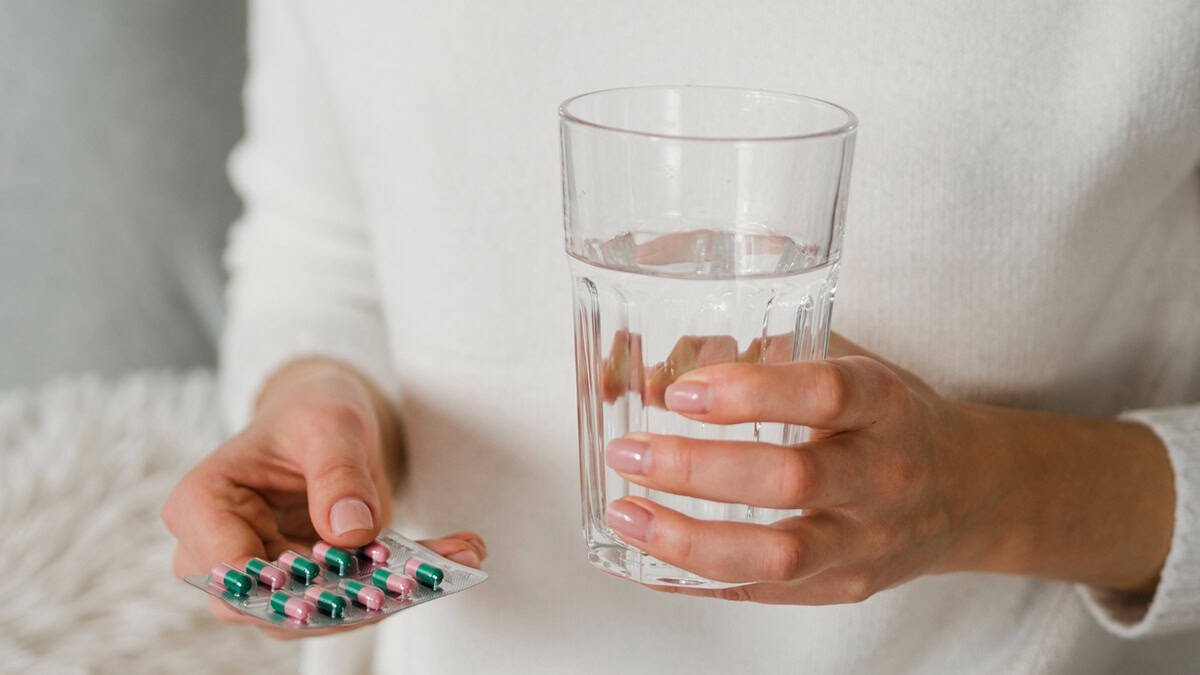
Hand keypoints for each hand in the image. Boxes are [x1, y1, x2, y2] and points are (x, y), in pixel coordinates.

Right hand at [162, 358, 486, 637]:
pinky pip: (354, 600)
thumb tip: (350, 532)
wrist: (325, 424)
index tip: (345, 570)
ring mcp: (266, 579)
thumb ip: (337, 472)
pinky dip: (408, 583)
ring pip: (317, 614)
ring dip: (389, 595)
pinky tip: (461, 552)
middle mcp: (220, 554)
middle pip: (272, 605)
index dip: (280, 583)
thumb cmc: (312, 413)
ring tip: (458, 555)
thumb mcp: (329, 423)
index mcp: (204, 504)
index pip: (228, 567)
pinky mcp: (311, 590)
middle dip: (347, 598)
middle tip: (420, 577)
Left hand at [602, 334, 1173, 603]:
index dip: (751, 391)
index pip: (826, 393)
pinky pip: (764, 593)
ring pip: (777, 555)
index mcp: (883, 403)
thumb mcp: (842, 362)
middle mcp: (881, 474)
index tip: (681, 391)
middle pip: (792, 479)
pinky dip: (698, 580)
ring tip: (626, 514)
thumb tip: (646, 372)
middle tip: (628, 452)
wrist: (968, 491)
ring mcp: (866, 540)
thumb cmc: (884, 416)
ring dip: (688, 540)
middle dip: (696, 468)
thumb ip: (751, 355)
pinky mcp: (844, 587)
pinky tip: (647, 559)